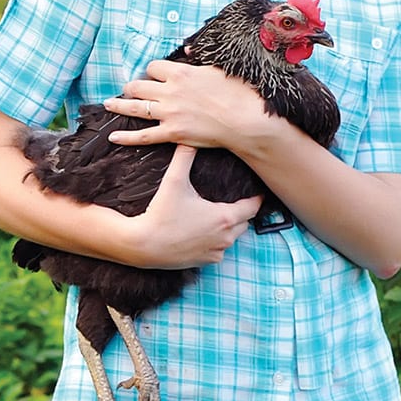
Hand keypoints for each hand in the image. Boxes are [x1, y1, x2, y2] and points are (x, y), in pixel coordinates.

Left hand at [103, 61, 269, 150]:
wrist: (245, 120)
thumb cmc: (237, 92)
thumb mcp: (218, 68)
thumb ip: (199, 59)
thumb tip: (187, 49)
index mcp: (180, 73)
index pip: (153, 67)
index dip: (151, 72)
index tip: (153, 76)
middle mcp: (170, 91)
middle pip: (138, 85)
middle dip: (131, 87)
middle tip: (128, 90)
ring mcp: (168, 113)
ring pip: (135, 107)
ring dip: (119, 105)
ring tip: (108, 104)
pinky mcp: (172, 133)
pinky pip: (143, 135)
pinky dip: (126, 137)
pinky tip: (113, 136)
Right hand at [121, 144, 260, 268]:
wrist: (143, 245)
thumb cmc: (161, 214)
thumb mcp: (173, 182)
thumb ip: (183, 158)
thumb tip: (188, 138)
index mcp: (225, 217)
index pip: (252, 208)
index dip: (255, 199)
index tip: (257, 193)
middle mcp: (226, 237)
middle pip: (244, 223)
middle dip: (240, 213)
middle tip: (232, 202)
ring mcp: (216, 252)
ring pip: (231, 238)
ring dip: (227, 229)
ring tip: (216, 217)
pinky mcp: (205, 262)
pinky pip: (218, 250)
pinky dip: (214, 242)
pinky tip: (202, 233)